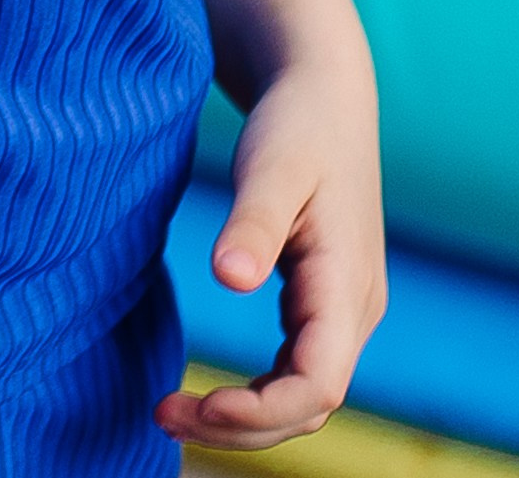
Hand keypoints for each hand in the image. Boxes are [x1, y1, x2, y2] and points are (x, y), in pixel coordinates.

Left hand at [154, 55, 386, 452]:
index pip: (319, 384)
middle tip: (163, 412)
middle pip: (308, 406)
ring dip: (244, 418)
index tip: (201, 403)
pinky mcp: (323, 303)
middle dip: (240, 426)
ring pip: (303, 397)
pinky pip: (295, 373)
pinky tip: (209, 392)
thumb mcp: (274, 164)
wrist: (324, 93)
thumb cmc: (298, 123)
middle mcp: (355, 309)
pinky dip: (255, 394)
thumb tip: (229, 279)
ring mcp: (342, 310)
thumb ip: (254, 222)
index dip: (263, 411)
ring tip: (170, 410)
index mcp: (347, 284)